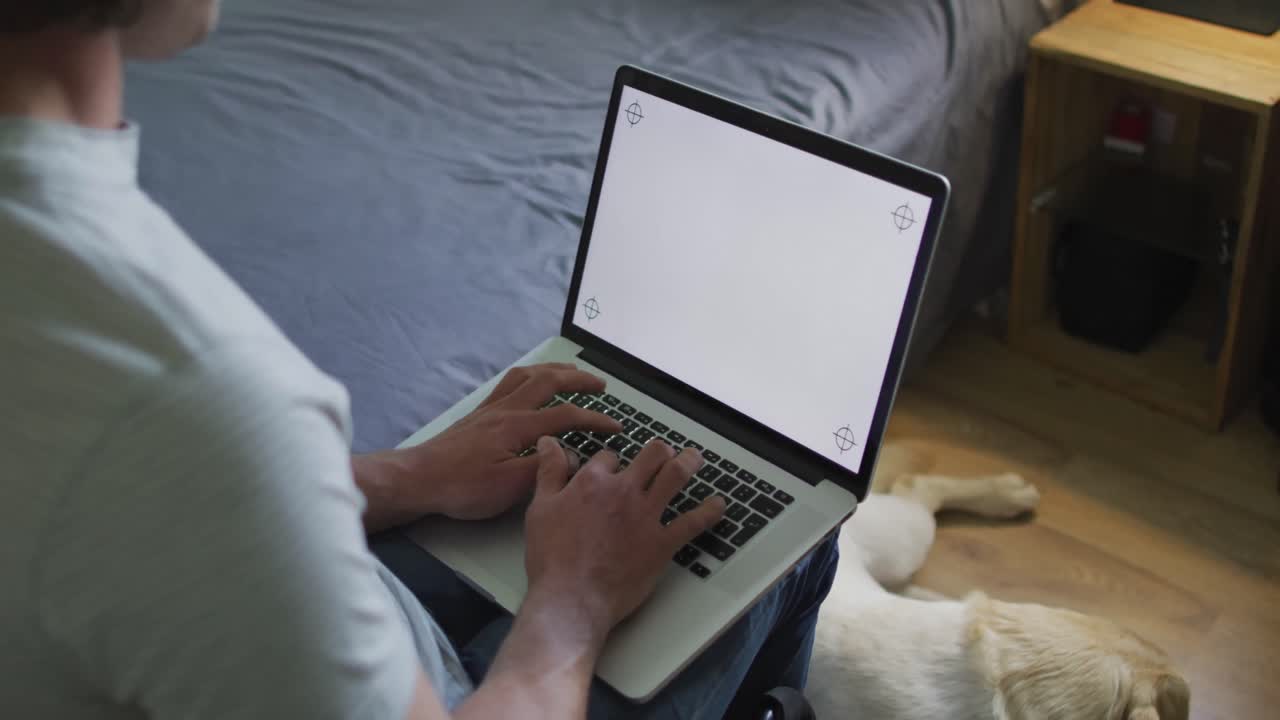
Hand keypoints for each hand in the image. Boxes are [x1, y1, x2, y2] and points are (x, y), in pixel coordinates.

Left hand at [359, 364, 622, 526]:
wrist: (418, 479)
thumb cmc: (461, 487)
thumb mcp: (507, 488)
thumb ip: (542, 469)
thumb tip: (570, 457)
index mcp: (516, 427)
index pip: (565, 415)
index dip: (595, 419)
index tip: (616, 426)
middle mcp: (505, 409)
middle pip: (548, 381)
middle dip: (578, 379)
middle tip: (601, 384)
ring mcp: (490, 409)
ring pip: (527, 376)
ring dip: (553, 371)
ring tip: (571, 373)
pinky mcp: (478, 414)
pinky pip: (509, 382)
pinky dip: (529, 376)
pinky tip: (531, 382)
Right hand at [523, 436, 725, 643]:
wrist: (571, 597)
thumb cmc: (552, 558)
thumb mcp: (540, 508)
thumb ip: (549, 472)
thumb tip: (548, 443)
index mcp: (593, 482)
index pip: (609, 457)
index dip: (611, 461)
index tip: (611, 468)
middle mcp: (623, 492)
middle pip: (651, 455)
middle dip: (660, 450)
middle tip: (664, 452)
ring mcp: (646, 516)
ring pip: (676, 476)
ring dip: (689, 463)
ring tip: (695, 458)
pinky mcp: (662, 543)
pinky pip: (692, 522)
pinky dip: (709, 512)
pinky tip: (718, 506)